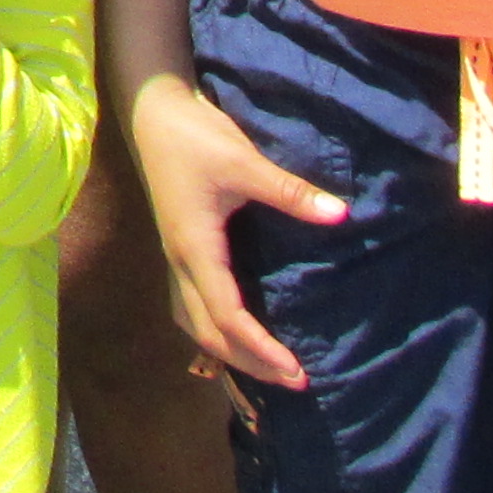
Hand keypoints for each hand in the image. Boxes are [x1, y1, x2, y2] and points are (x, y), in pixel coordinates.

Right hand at [127, 76, 341, 390]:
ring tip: (267, 366)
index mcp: (195, 249)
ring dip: (229, 350)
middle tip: (295, 380)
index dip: (261, 348)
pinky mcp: (179, 247)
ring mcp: (176, 256)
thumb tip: (340, 215)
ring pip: (195, 322)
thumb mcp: (244, 162)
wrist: (152, 112)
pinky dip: (215, 328)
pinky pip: (192, 304)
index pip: (227, 315)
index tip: (296, 370)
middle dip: (249, 362)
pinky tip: (234, 330)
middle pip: (209, 332)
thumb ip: (290, 192)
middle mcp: (181, 261)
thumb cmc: (195, 138)